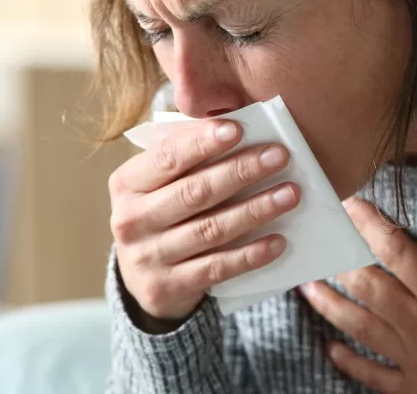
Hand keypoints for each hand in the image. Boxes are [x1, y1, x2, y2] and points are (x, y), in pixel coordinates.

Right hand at [109, 119, 298, 325]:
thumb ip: (187, 157)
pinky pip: (217, 268)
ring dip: (255, 210)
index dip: (201, 142)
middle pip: (194, 192)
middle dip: (241, 171)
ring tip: (289, 194)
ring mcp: (148, 257)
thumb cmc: (161, 213)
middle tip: (279, 156)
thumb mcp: (159, 184)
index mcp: (127, 184)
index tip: (237, 129)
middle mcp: (131, 220)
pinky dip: (250, 254)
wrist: (140, 278)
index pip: (166, 157)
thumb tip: (237, 128)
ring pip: (211, 229)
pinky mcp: (168, 287)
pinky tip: (277, 241)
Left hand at [300, 192, 416, 393]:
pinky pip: (371, 373)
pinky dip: (349, 361)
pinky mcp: (410, 387)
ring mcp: (409, 357)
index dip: (372, 225)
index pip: (398, 252)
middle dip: (341, 261)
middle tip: (316, 240)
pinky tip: (330, 350)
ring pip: (360, 325)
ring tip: (306, 287)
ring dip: (331, 305)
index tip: (350, 203)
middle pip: (369, 286)